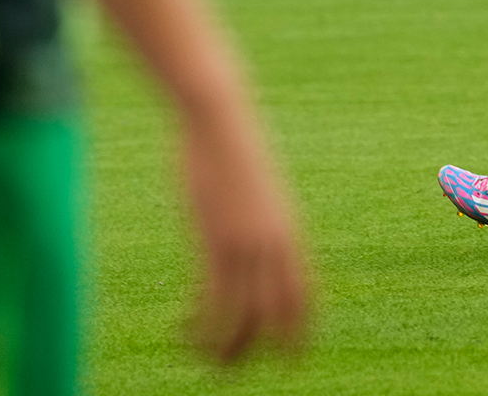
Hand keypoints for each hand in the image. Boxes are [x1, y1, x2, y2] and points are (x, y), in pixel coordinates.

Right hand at [182, 130, 307, 362]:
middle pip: (276, 319)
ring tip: (203, 361)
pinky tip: (181, 332)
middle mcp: (275, 246)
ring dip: (222, 349)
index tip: (289, 360)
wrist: (221, 118)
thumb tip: (254, 234)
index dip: (300, 335)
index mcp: (291, 235)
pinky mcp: (213, 241)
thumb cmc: (235, 148)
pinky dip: (198, 326)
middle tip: (232, 369)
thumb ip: (261, 221)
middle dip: (258, 352)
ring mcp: (246, 245)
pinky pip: (210, 303)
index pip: (305, 299)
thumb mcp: (258, 191)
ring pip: (241, 320)